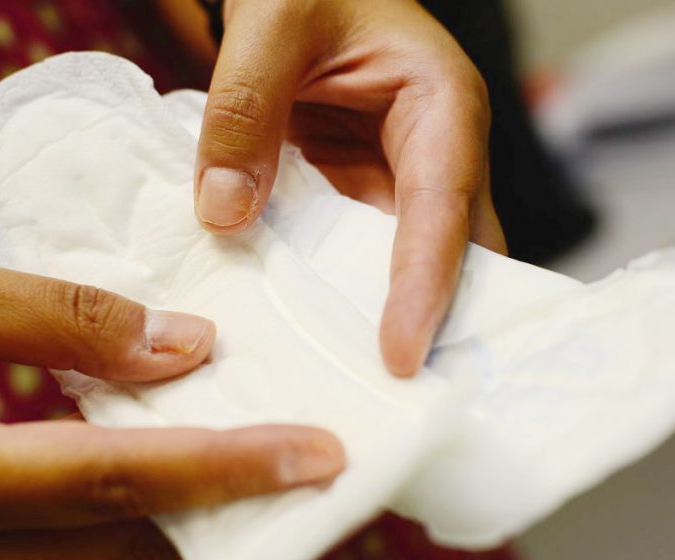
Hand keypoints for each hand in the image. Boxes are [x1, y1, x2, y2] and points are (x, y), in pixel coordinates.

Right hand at [0, 251, 343, 559]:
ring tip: (259, 469)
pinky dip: (131, 523)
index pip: (115, 480)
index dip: (224, 466)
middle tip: (311, 465)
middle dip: (228, 507)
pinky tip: (173, 477)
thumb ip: (69, 319)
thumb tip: (189, 349)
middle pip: (124, 543)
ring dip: (185, 522)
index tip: (316, 455)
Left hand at [193, 0, 506, 376]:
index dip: (426, 284)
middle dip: (432, 327)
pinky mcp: (358, 199)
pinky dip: (335, 301)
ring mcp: (396, 184)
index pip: (442, 207)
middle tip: (402, 405)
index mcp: (439, 105)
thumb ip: (246, 107)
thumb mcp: (272, 20)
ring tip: (357, 396)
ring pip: (404, 270)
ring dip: (380, 325)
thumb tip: (226, 213)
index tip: (402, 355)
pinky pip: (353, 260)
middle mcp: (434, 154)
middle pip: (448, 257)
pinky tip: (305, 344)